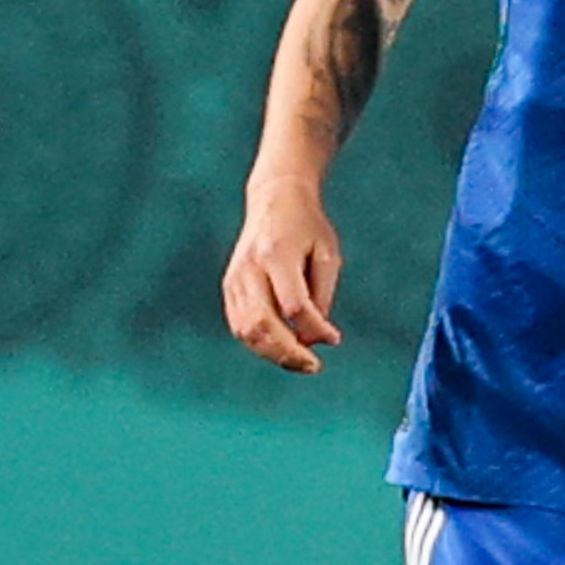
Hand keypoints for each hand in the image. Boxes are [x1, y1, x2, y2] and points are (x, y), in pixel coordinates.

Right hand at [223, 172, 344, 374]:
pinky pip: (239, 325)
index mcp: (277, 253)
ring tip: (300, 361)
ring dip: (273, 353)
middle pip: (264, 323)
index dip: (315, 329)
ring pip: (247, 330)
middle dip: (289, 352)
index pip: (294, 305)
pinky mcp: (229, 286)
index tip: (335, 338)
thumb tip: (316, 336)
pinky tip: (281, 348)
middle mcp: (250, 267)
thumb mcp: (326, 253)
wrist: (274, 198)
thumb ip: (322, 295)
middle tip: (313, 366)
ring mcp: (235, 278)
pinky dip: (259, 343)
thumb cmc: (307, 225)